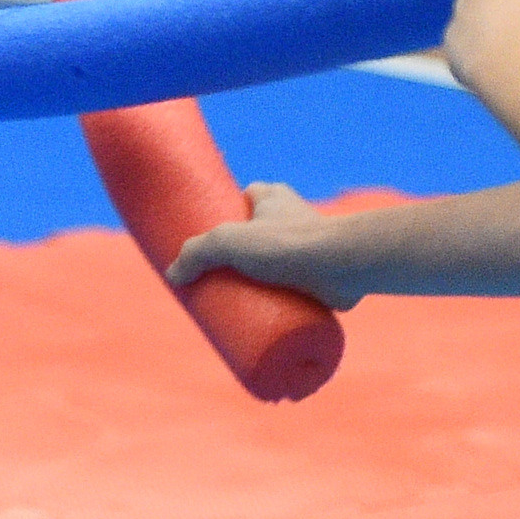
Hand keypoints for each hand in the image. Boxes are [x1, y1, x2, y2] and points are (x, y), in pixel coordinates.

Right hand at [166, 183, 363, 309]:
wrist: (345, 266)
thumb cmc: (289, 243)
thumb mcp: (228, 241)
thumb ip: (196, 254)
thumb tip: (174, 278)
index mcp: (272, 197)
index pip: (240, 202)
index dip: (221, 222)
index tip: (206, 248)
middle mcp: (292, 217)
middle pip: (253, 238)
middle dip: (236, 259)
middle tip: (214, 284)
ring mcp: (308, 248)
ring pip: (274, 265)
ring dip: (258, 283)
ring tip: (233, 308)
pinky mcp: (321, 277)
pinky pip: (294, 290)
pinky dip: (280, 304)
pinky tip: (264, 321)